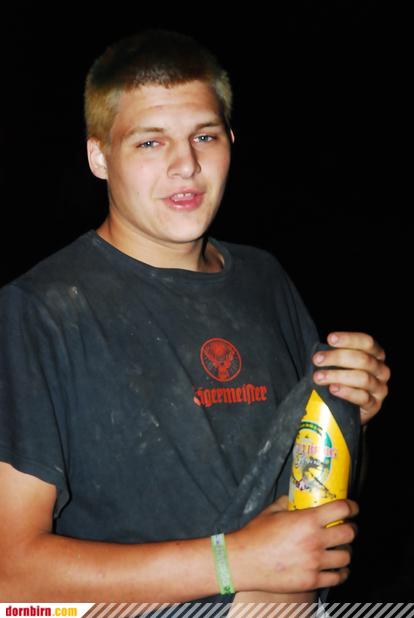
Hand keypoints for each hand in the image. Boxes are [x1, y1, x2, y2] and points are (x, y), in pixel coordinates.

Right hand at [227, 495, 357, 593]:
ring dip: (346, 551)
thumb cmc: (255, 534)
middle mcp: (315, 541)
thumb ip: (288, 503)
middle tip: (347, 528)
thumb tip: (295, 498)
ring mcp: (315, 563)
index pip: (342, 509)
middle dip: (351, 529)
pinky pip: (338, 577)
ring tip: (341, 549)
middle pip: (350, 533)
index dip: (352, 507)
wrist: (243, 561)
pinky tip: (337, 568)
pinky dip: (341, 572)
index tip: (352, 508)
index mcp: (307, 520)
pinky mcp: (312, 581)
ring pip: (347, 556)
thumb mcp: (272, 510)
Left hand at [312, 332, 390, 424]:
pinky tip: (332, 389)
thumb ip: (337, 355)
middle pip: (363, 359)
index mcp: (376, 355)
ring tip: (318, 377)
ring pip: (363, 378)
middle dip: (337, 357)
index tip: (330, 339)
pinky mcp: (374, 405)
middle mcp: (381, 370)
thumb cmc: (343, 379)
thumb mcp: (343, 364)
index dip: (349, 339)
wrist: (349, 408)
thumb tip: (319, 351)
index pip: (367, 342)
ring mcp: (380, 388)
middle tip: (317, 359)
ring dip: (337, 376)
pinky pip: (363, 398)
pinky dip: (346, 392)